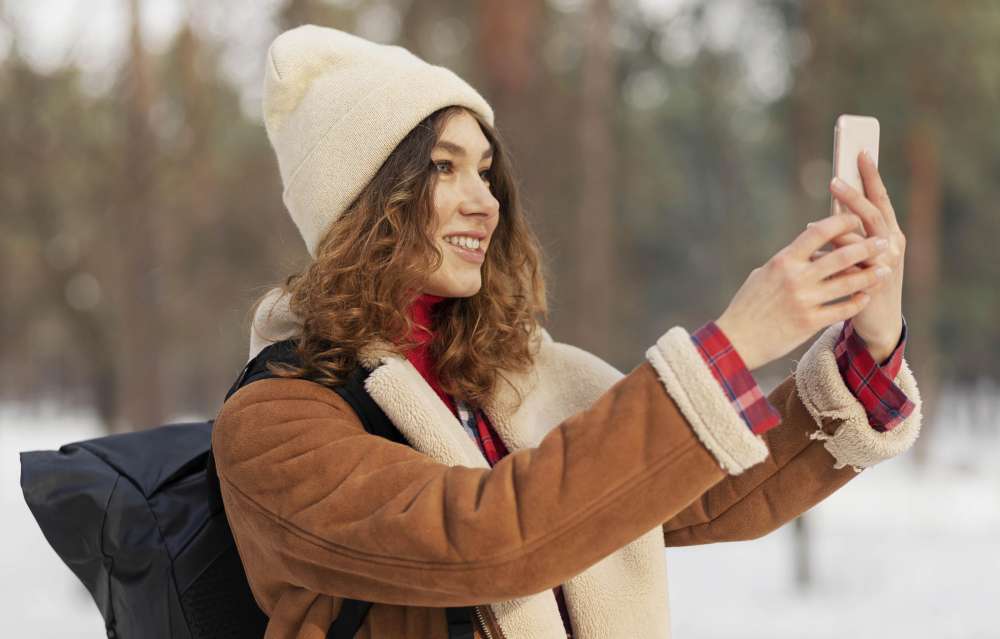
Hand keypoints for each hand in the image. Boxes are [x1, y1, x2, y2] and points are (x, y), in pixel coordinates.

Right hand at [715, 213, 889, 370]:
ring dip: (870, 275)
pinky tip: (866, 297)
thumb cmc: (747, 305)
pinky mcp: (810, 323)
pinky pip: (843, 309)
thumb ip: (788, 261)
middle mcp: (796, 278)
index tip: (856, 219)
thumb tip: (809, 250)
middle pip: (841, 256)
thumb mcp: (763, 274)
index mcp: (783, 261)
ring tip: (885, 270)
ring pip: (848, 283)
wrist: (736, 340)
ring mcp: (805, 301)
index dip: (841, 222)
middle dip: (867, 247)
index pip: (818, 232)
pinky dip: (858, 302)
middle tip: (883, 242)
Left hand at [826, 151, 905, 359]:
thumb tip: (830, 204)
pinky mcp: (871, 286)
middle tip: (833, 180)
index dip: (872, 176)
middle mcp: (892, 245)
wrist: (875, 319)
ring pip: (860, 240)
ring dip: (836, 229)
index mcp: (890, 232)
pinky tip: (812, 256)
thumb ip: (850, 231)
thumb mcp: (860, 251)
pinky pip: (848, 267)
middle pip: (873, 214)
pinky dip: (829, 258)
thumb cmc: (861, 279)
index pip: (881, 198)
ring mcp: (885, 266)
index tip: (861, 151)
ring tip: (812, 224)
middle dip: (853, 196)